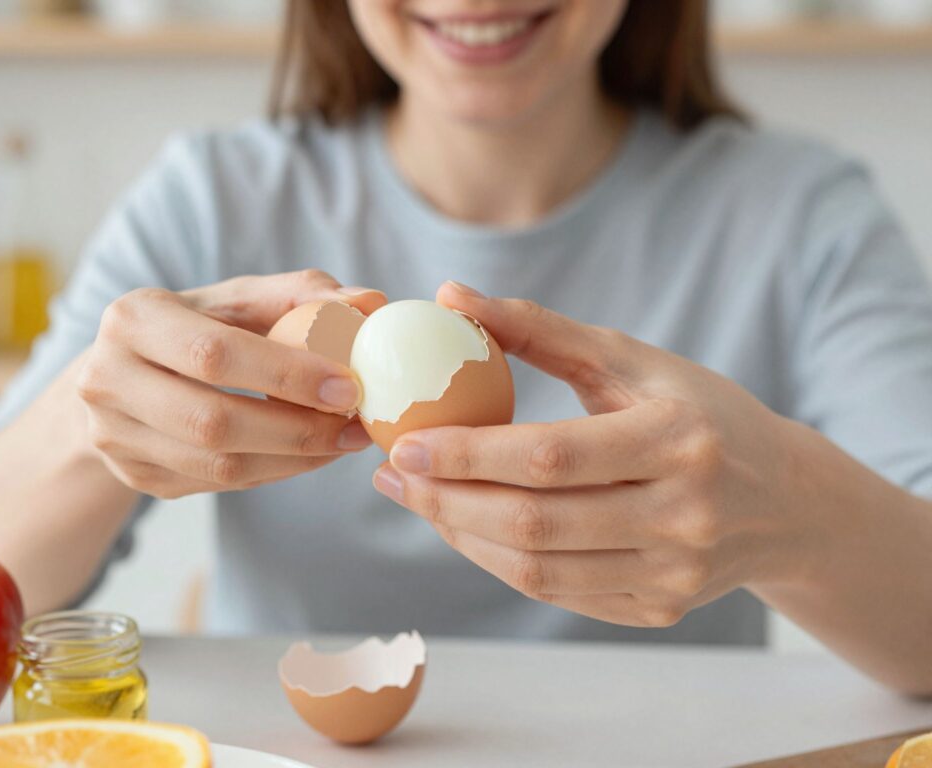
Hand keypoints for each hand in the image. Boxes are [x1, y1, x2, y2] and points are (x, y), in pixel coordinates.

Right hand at [78, 270, 386, 498]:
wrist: (121, 373)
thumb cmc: (195, 326)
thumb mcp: (236, 299)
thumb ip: (301, 294)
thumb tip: (372, 301)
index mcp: (132, 320)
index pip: (214, 355)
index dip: (285, 375)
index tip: (348, 385)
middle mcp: (107, 380)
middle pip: (212, 422)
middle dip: (296, 429)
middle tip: (354, 426)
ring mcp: (114, 437)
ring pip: (217, 466)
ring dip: (293, 458)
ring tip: (342, 440)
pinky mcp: (135, 476)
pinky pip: (217, 485)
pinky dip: (274, 471)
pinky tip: (309, 453)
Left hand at [373, 281, 816, 627]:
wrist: (785, 500)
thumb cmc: (699, 412)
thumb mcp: (632, 360)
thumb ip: (541, 330)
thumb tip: (451, 296)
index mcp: (678, 440)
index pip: (550, 456)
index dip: (467, 454)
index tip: (403, 443)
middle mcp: (683, 515)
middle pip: (535, 523)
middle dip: (446, 502)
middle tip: (392, 476)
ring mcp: (674, 574)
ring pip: (537, 571)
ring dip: (462, 537)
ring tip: (419, 501)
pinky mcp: (660, 609)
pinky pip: (558, 594)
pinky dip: (501, 563)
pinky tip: (468, 528)